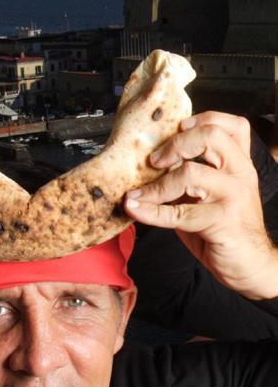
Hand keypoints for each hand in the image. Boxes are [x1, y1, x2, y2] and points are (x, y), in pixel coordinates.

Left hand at [124, 111, 277, 299]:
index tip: (176, 129)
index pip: (230, 125)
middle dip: (175, 145)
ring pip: (190, 174)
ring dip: (155, 186)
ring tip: (136, 195)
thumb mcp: (209, 198)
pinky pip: (179, 213)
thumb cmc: (225, 231)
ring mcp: (233, 196)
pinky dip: (151, 212)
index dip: (202, 120)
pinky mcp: (221, 221)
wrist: (250, 266)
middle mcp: (240, 174)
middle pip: (210, 137)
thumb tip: (148, 171)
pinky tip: (135, 210)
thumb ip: (188, 182)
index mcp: (239, 164)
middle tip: (154, 161)